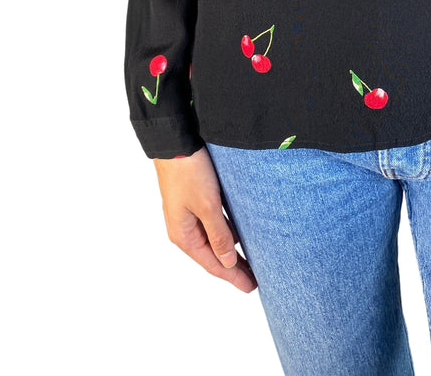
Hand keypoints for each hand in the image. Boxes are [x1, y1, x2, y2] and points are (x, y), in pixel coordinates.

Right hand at [153, 146, 257, 292]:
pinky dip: (226, 234)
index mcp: (184, 235)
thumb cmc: (189, 173)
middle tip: (255, 281)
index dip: (232, 277)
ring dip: (231, 251)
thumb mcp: (207, 206)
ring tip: (250, 263)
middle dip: (233, 268)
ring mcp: (188, 215)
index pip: (212, 264)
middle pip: (213, 255)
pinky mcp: (194, 200)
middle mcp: (184, 228)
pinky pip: (213, 224)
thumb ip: (219, 235)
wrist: (176, 142)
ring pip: (214, 240)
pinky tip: (239, 237)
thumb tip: (228, 262)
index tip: (251, 288)